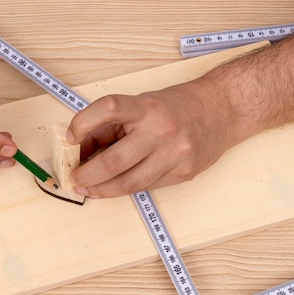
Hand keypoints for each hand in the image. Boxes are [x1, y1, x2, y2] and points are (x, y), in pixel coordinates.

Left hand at [67, 81, 239, 197]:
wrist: (223, 109)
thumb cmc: (177, 106)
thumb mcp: (143, 104)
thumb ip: (113, 125)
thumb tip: (81, 149)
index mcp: (147, 107)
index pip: (108, 108)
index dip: (83, 123)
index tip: (69, 137)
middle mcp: (161, 130)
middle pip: (114, 160)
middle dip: (87, 174)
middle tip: (74, 179)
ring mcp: (175, 154)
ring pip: (129, 183)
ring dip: (102, 190)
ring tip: (88, 189)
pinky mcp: (184, 173)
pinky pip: (147, 187)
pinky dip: (126, 188)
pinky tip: (115, 187)